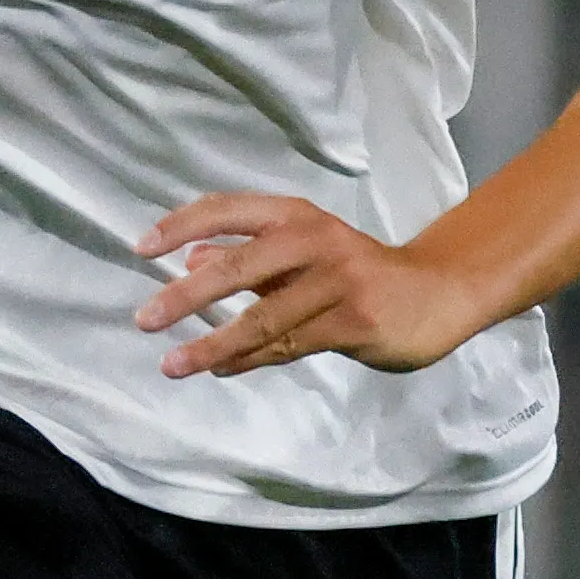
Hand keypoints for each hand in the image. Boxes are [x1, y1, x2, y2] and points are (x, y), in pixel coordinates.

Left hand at [133, 193, 487, 378]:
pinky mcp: (355, 322)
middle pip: (241, 266)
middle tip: (145, 319)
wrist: (438, 293)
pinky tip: (219, 369)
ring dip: (213, 344)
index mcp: (298, 216)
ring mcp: (338, 282)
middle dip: (188, 295)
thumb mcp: (304, 252)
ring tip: (173, 364)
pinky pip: (290, 345)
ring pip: (263, 318)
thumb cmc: (360, 273)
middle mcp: (316, 241)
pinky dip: (249, 359)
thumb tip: (188, 257)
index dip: (182, 225)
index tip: (141, 248)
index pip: (230, 209)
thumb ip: (249, 256)